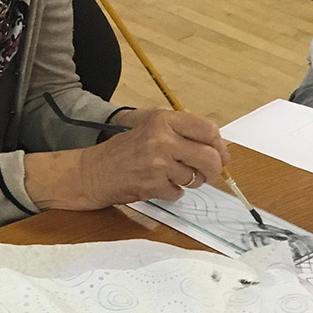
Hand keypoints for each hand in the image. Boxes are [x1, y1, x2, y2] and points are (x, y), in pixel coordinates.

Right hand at [28, 110, 227, 209]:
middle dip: (213, 169)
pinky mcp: (152, 185)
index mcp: (164, 120)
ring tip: (171, 177)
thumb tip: (216, 146)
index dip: (219, 145)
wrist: (92, 173)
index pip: (208, 130)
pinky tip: (158, 186)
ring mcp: (157, 163)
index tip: (220, 155)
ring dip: (188, 182)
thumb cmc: (123, 151)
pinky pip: (178, 193)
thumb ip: (180, 131)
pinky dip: (172, 193)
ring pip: (194, 178)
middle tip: (207, 174)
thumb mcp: (150, 127)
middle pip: (209, 157)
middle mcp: (162, 139)